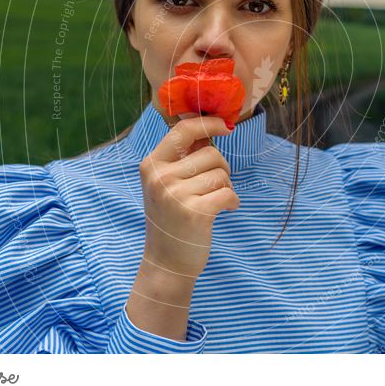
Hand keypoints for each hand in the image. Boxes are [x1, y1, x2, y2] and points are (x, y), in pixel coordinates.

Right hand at [138, 115, 239, 281]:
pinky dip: (232, 202)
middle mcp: (160, 177)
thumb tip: (210, 127)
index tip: (226, 126)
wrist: (166, 263)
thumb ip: (183, 157)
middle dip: (221, 168)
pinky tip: (225, 210)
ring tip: (213, 201)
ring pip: (221, 174)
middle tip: (213, 187)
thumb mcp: (166, 184)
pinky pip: (228, 194)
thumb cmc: (172, 219)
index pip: (183, 130)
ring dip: (226, 187)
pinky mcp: (195, 213)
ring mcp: (175, 195)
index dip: (208, 123)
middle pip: (211, 153)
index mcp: (151, 165)